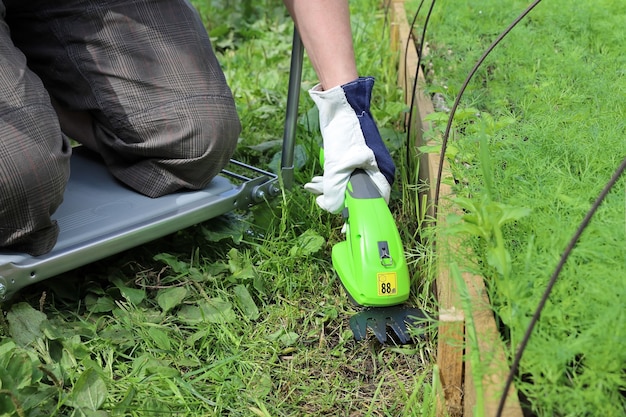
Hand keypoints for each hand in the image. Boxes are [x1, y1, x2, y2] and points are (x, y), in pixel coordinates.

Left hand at [304, 77, 394, 212]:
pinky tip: (315, 183)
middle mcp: (377, 172)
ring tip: (313, 189)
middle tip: (322, 203)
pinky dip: (330, 180)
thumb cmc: (346, 134)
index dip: (360, 217)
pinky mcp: (353, 159)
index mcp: (381, 175)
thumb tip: (330, 209)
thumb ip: (334, 193)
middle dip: (338, 202)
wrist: (341, 105)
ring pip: (348, 186)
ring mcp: (365, 165)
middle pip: (359, 197)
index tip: (345, 227)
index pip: (375, 206)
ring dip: (329, 190)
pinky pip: (343, 176)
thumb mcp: (338, 168)